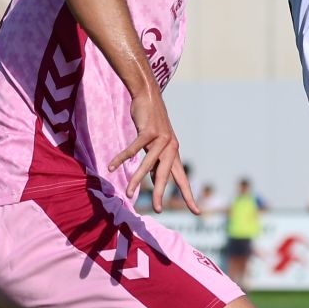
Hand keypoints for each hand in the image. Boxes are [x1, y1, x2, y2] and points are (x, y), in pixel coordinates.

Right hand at [109, 89, 198, 214]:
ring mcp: (160, 139)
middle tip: (158, 210)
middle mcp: (171, 147)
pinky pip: (133, 149)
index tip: (197, 212)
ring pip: (147, 164)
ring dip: (136, 179)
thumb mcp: (156, 144)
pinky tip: (112, 167)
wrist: (148, 95)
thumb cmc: (151, 122)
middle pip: (165, 175)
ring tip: (128, 193)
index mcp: (174, 153)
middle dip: (161, 193)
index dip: (189, 195)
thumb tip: (153, 179)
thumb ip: (156, 161)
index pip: (182, 179)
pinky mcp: (148, 131)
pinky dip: (122, 158)